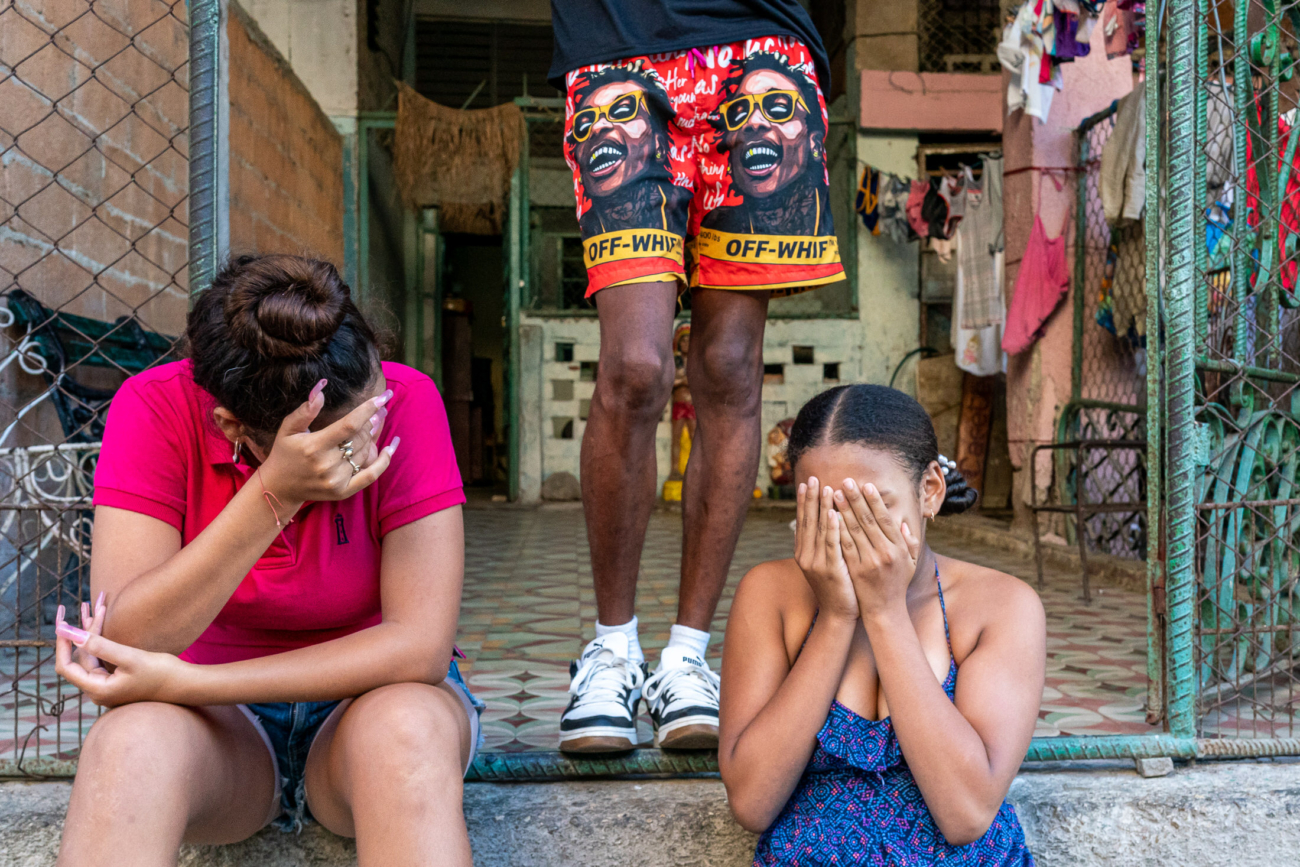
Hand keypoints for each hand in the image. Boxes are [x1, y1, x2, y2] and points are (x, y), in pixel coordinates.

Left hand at [55, 604, 188, 706]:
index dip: (63, 643)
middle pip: (81, 657)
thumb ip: (99, 645)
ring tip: (95, 606)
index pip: (67, 665)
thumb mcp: (131, 657)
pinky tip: (104, 622)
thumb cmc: (162, 673)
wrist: (186, 684)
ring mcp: (108, 686)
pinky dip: (102, 640)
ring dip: (92, 632)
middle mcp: (99, 690)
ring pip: (92, 655)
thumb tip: (69, 633)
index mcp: (98, 689)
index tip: (62, 622)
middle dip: (82, 631)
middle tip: (84, 604)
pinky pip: (103, 658)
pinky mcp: (118, 679)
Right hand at [259, 379, 399, 505]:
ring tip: (376, 423)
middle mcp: (328, 465)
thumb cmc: (284, 453)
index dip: (368, 409)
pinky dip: (384, 461)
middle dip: (372, 420)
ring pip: (366, 452)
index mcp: (315, 446)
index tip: (383, 396)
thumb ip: (305, 410)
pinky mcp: (343, 492)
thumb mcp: (288, 429)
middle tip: (378, 409)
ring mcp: (337, 480)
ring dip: (373, 436)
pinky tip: (391, 446)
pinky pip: (372, 475)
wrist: (280, 488)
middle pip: (360, 438)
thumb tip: (321, 388)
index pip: (349, 425)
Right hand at [793, 477, 858, 621]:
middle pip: (807, 522)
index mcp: (803, 553)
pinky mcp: (829, 569)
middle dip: (810, 498)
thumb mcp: (824, 564)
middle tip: (812, 478)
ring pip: (818, 529)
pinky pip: (830, 544)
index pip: (802, 522)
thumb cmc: (837, 587)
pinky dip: (830, 527)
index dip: (804, 502)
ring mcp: (816, 563)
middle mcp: (805, 556)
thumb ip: (822, 544)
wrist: (839, 614)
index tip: (805, 484)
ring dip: (821, 507)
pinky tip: (832, 512)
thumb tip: (824, 523)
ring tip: (824, 488)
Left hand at [834, 478, 920, 615]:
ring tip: (833, 493)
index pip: (885, 518)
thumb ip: (909, 541)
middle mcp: (884, 553)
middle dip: (855, 499)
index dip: (874, 501)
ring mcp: (868, 562)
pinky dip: (836, 530)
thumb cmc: (897, 583)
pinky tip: (829, 517)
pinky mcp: (854, 570)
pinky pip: (843, 546)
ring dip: (843, 510)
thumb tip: (903, 522)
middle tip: (845, 482)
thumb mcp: (910, 562)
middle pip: (867, 520)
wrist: (884, 611)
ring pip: (853, 531)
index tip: (866, 485)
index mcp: (898, 548)